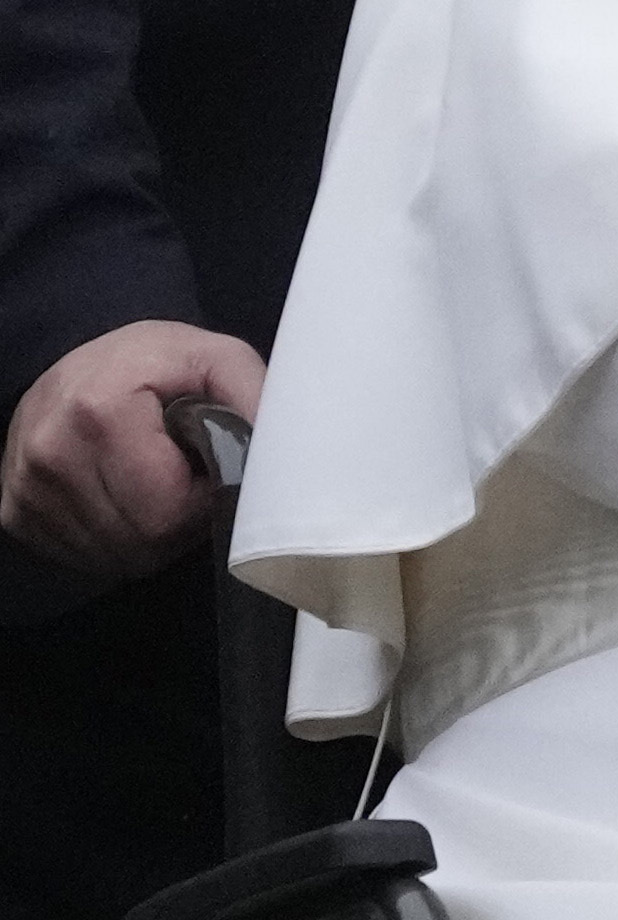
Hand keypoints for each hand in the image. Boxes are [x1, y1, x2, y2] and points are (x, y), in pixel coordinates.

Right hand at [2, 321, 265, 578]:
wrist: (80, 365)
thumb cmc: (154, 364)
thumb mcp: (217, 358)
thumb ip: (256, 399)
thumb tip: (289, 454)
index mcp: (98, 412)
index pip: (167, 510)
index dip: (202, 499)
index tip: (205, 467)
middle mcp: (50, 454)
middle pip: (142, 542)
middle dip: (180, 522)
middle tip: (185, 479)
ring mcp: (25, 489)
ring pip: (116, 560)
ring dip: (150, 537)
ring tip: (155, 486)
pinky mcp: (15, 514)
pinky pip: (84, 560)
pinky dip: (116, 542)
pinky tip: (124, 501)